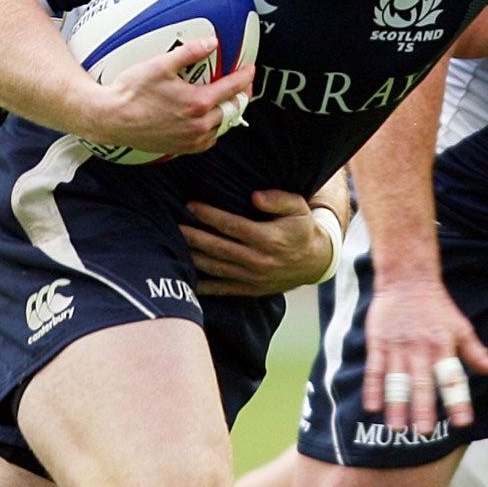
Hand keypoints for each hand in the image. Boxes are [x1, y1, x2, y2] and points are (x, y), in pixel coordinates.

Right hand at [79, 36, 251, 159]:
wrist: (112, 119)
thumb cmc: (131, 92)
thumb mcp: (161, 64)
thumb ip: (190, 52)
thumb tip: (212, 42)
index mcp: (198, 102)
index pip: (233, 88)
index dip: (245, 76)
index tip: (249, 69)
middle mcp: (198, 124)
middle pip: (233, 109)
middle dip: (241, 95)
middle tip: (242, 85)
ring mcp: (191, 139)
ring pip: (222, 126)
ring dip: (228, 113)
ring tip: (228, 101)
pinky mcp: (181, 148)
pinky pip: (208, 141)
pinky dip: (213, 129)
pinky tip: (208, 120)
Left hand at [183, 190, 330, 296]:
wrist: (313, 263)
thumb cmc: (301, 229)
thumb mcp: (299, 208)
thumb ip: (278, 199)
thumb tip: (255, 197)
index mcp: (269, 239)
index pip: (233, 226)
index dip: (210, 215)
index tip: (191, 205)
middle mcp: (259, 261)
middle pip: (219, 248)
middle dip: (194, 236)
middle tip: (175, 225)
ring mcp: (253, 278)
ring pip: (216, 268)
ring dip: (193, 257)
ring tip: (174, 245)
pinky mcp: (249, 290)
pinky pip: (222, 289)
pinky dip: (203, 286)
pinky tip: (184, 278)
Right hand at [361, 275, 487, 434]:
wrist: (407, 279)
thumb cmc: (437, 307)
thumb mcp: (461, 328)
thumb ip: (477, 353)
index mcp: (444, 346)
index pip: (453, 378)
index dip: (458, 401)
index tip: (462, 423)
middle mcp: (421, 349)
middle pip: (422, 383)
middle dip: (423, 408)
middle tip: (424, 432)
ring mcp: (398, 346)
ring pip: (397, 381)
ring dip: (397, 405)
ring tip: (397, 428)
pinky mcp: (379, 342)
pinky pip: (375, 369)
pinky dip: (373, 389)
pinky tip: (372, 407)